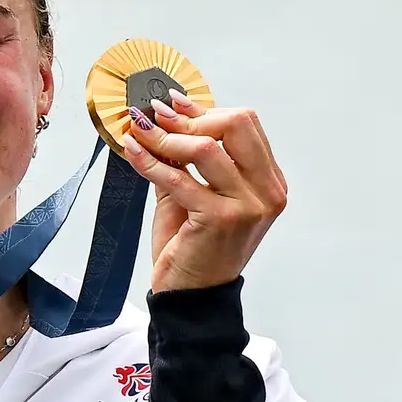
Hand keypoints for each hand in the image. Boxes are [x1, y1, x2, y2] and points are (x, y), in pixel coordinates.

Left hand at [116, 91, 286, 294]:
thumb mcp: (193, 193)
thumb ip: (187, 157)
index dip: (204, 109)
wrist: (191, 297)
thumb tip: (165, 114)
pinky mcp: (222, 218)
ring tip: (138, 132)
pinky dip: (151, 162)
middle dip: (190, 117)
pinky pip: (180, 177)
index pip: (245, 125)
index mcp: (269, 182)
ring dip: (165, 136)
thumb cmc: (193, 248)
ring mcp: (248, 205)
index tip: (170, 104)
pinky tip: (132, 151)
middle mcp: (267, 192)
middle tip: (154, 117)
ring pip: (207, 147)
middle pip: (236, 123)